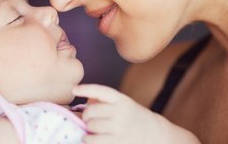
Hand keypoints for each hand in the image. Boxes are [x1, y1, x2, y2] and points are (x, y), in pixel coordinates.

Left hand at [74, 84, 199, 143]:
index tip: (74, 89)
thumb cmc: (131, 116)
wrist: (153, 132)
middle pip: (91, 112)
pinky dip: (87, 139)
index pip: (100, 90)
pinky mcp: (118, 142)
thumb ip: (103, 101)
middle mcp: (120, 111)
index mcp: (121, 99)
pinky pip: (93, 140)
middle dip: (86, 116)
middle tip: (89, 119)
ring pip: (91, 126)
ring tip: (91, 129)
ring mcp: (119, 127)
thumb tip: (84, 106)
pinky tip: (89, 138)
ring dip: (88, 128)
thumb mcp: (121, 103)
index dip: (86, 89)